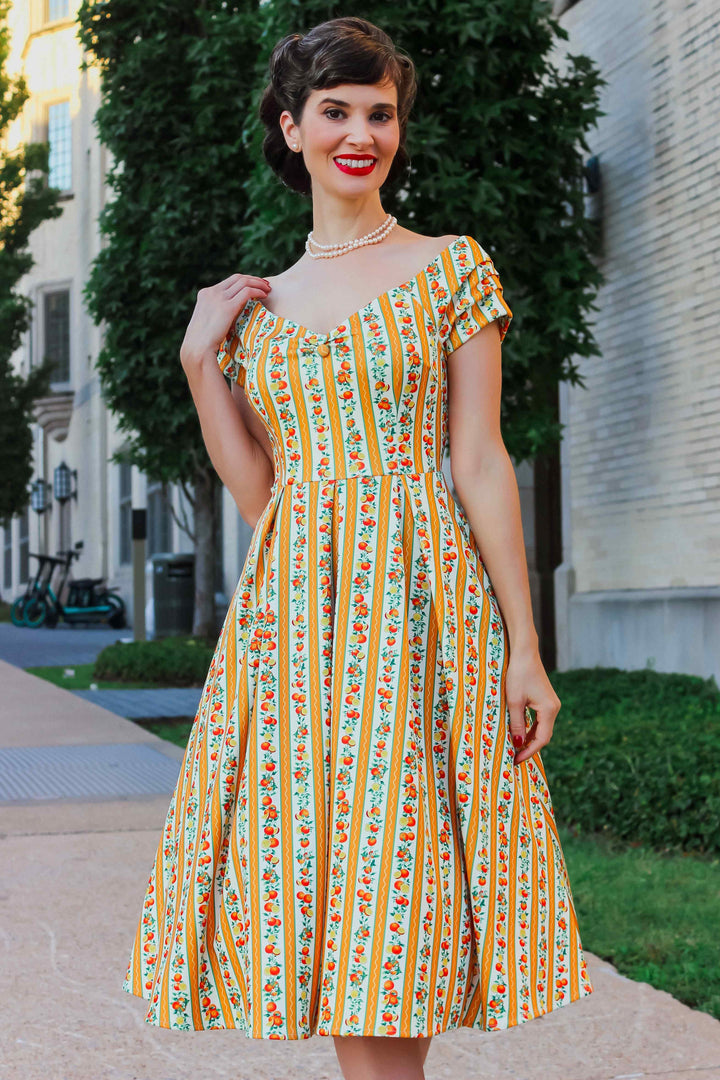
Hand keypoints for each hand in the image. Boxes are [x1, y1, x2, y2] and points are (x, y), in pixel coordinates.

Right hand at [180, 272, 270, 366]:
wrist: (197, 347)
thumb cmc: (202, 341)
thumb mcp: (208, 321)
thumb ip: (216, 313)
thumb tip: (227, 317)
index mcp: (205, 293)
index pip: (229, 281)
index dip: (244, 281)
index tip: (254, 285)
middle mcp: (212, 292)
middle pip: (237, 278)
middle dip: (253, 279)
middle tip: (265, 285)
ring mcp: (219, 298)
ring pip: (244, 282)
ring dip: (258, 284)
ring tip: (268, 290)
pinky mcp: (228, 307)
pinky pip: (247, 292)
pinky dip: (258, 291)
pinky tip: (264, 296)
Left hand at [505, 645, 560, 764]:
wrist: (525, 653)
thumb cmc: (518, 675)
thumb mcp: (514, 702)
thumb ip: (517, 724)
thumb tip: (517, 744)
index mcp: (549, 710)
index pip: (541, 739)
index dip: (528, 752)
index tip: (516, 760)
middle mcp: (554, 708)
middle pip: (544, 736)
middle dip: (529, 747)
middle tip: (514, 757)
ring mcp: (552, 704)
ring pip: (542, 728)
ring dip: (529, 738)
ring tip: (515, 748)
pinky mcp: (546, 700)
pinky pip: (540, 720)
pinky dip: (531, 728)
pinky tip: (520, 733)